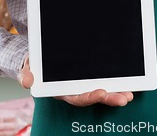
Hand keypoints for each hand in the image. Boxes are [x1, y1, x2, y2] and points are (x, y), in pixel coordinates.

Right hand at [18, 56, 132, 106]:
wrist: (37, 59)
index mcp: (60, 91)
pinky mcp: (88, 75)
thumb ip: (27, 73)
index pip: (76, 97)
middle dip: (110, 98)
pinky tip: (127, 83)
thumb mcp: (28, 67)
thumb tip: (27, 81)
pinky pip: (103, 80)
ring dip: (116, 93)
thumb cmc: (34, 65)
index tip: (101, 93)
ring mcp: (81, 83)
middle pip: (93, 96)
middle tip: (125, 98)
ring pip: (101, 91)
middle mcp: (73, 90)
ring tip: (129, 94)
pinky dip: (115, 82)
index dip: (89, 97)